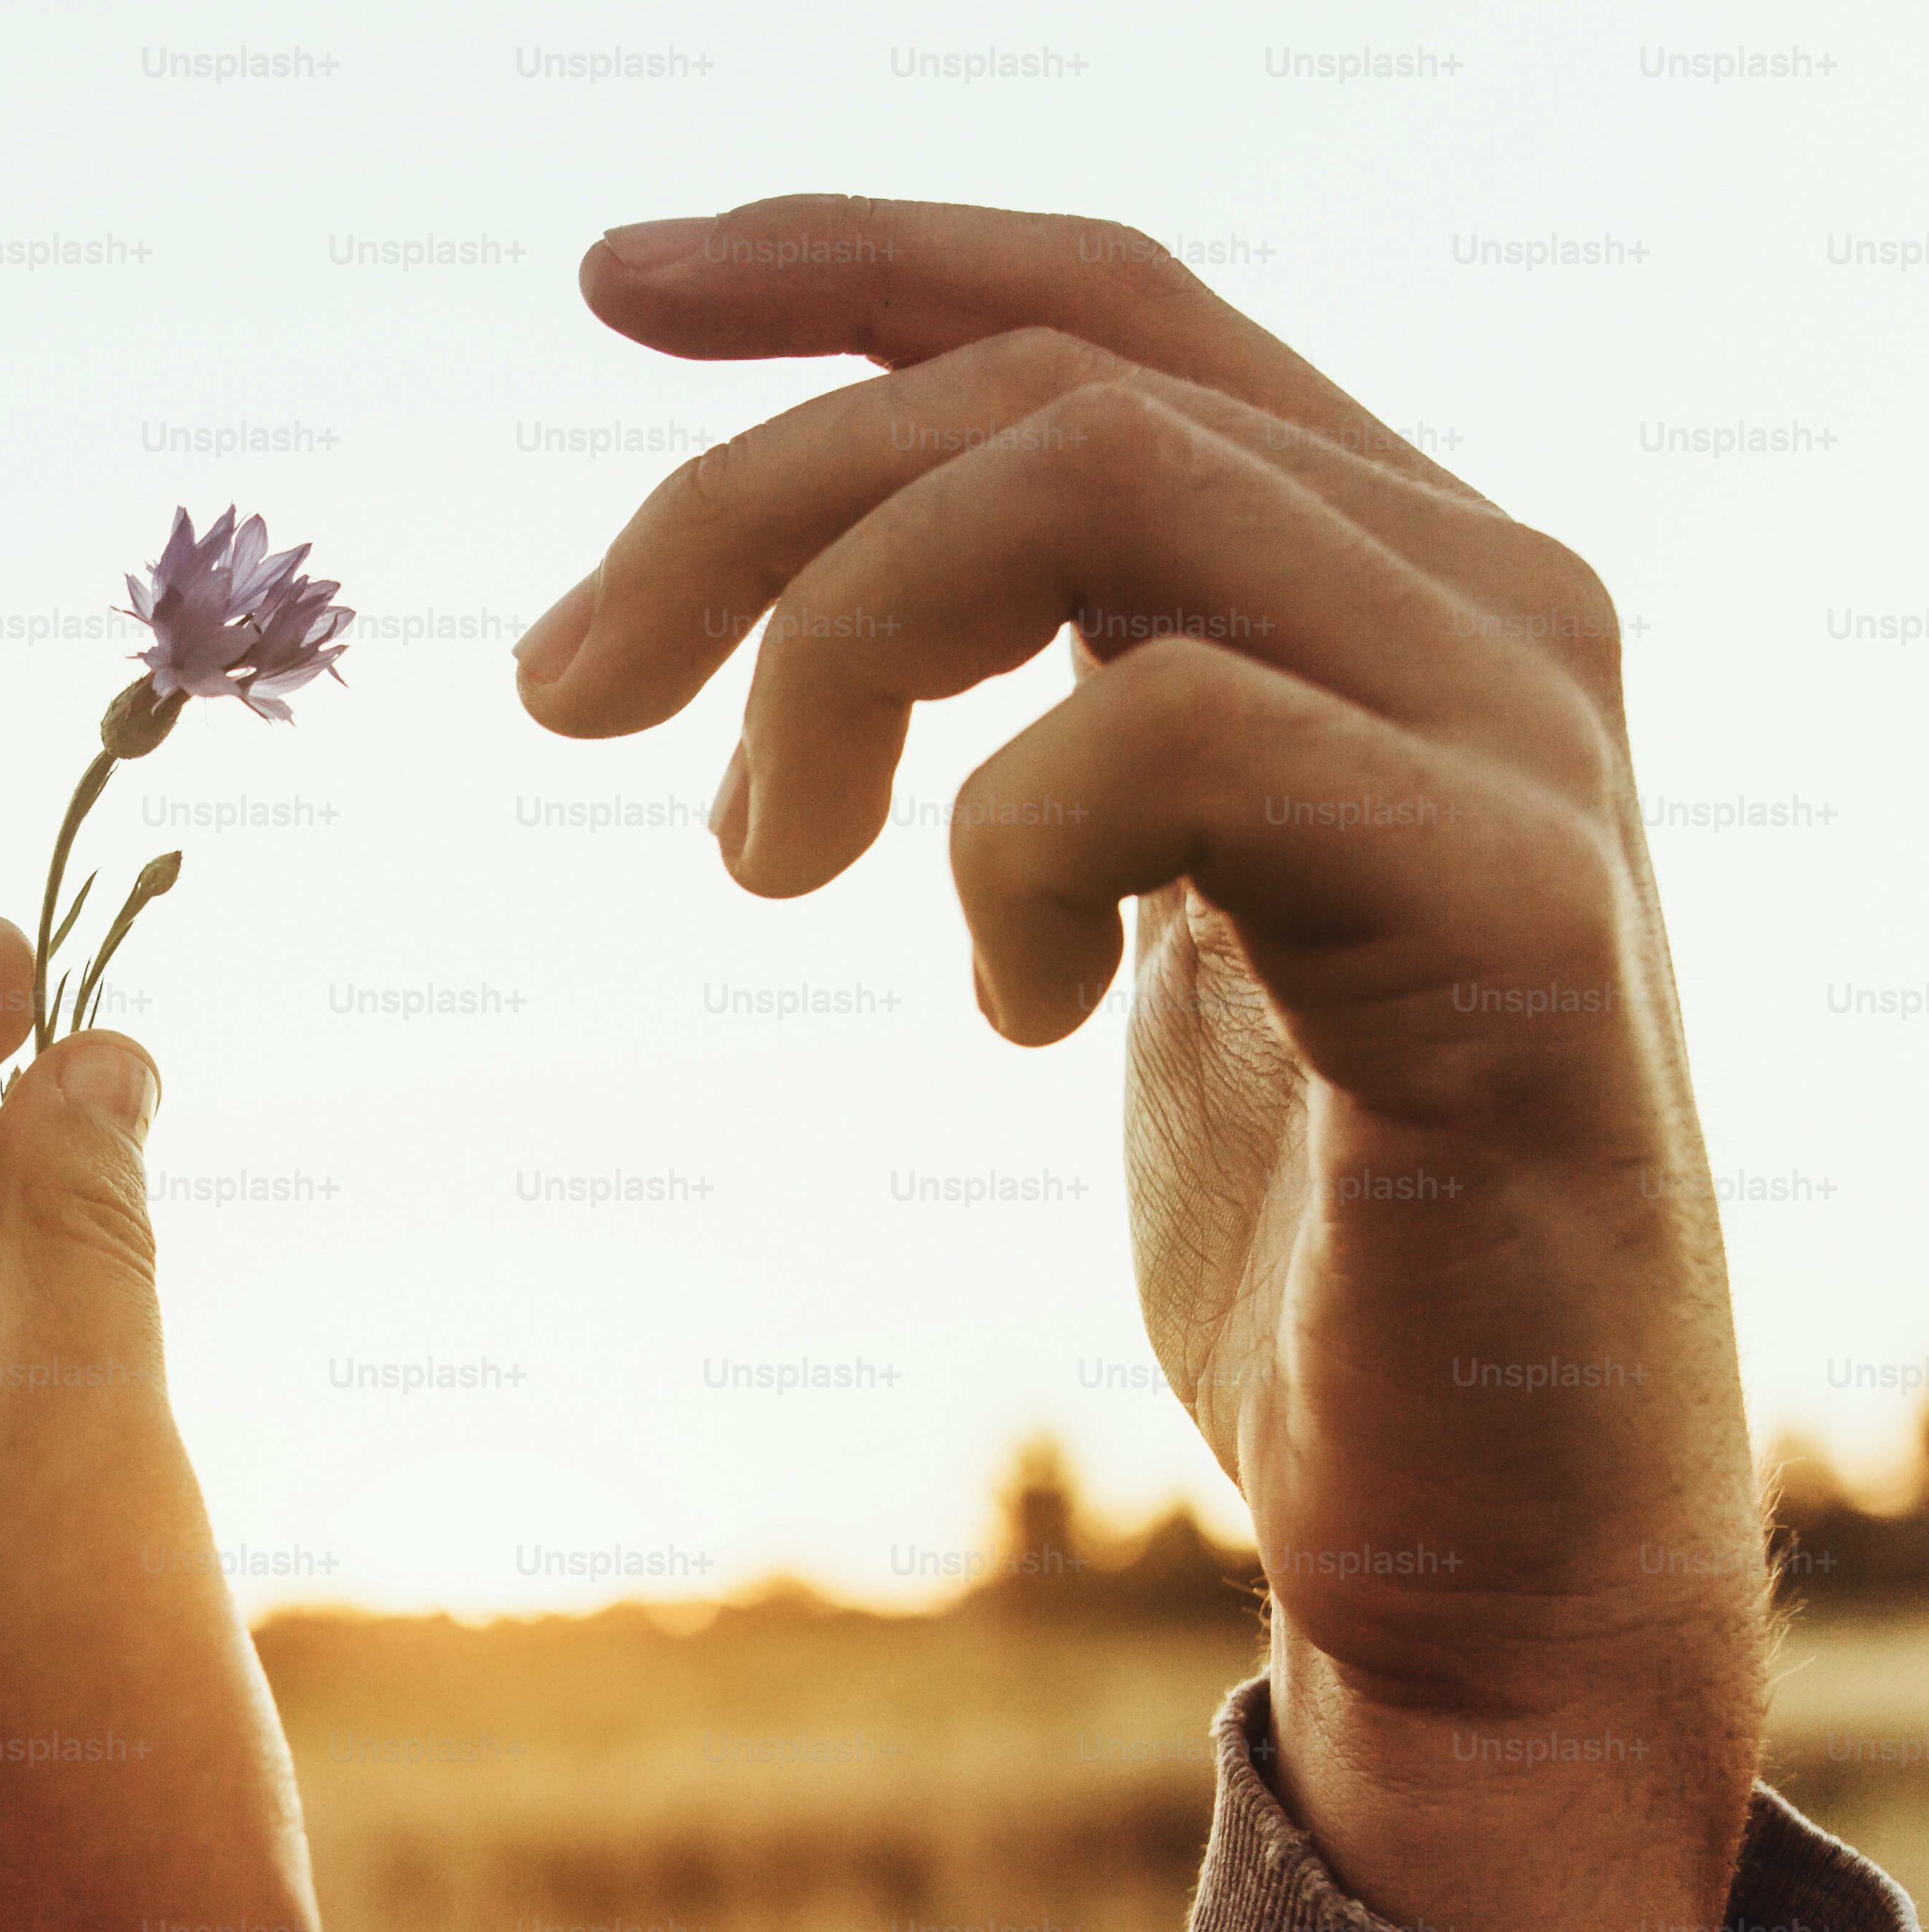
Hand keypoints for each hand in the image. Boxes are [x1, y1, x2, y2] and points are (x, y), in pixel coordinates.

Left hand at [515, 197, 1765, 1931]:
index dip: (846, 255)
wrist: (1483, 1526)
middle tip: (563, 699)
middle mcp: (1478, 596)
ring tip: (763, 861)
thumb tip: (831, 580)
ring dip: (839, 650)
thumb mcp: (1134, 897)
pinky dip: (1008, 847)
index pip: (1100, 299)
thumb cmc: (1294, 1218)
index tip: (607, 285)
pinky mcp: (1515, 914)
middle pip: (1042, 375)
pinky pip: (1178, 729)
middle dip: (742, 504)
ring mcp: (1518, 737)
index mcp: (1379, 575)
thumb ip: (1067, 695)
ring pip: (1096, 483)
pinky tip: (1013, 1009)